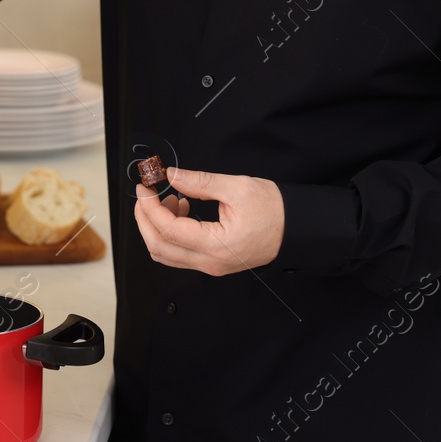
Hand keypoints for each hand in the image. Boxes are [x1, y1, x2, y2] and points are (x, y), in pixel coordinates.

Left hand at [134, 168, 285, 276]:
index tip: (144, 188)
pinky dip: (170, 234)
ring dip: (157, 227)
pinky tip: (182, 210)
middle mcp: (210, 262)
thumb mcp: (237, 187)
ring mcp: (211, 266)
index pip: (167, 230)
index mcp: (216, 245)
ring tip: (170, 199)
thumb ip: (200, 182)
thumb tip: (171, 175)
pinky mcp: (212, 263)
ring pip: (166, 254)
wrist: (296, 229)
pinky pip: (180, 254)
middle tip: (146, 194)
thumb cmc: (274, 210)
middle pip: (159, 248)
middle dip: (145, 219)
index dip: (149, 207)